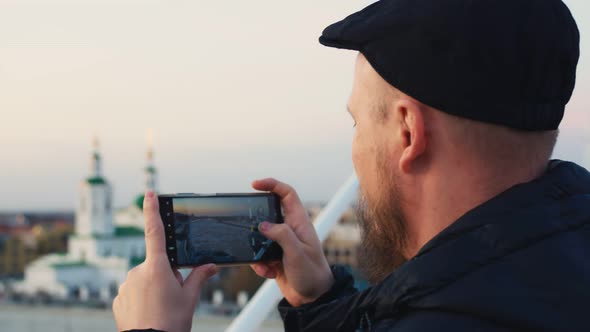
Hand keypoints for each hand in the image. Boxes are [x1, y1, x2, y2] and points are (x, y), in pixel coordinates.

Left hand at [113, 191, 216, 331]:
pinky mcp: (118, 299)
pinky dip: (141, 299)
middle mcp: (137, 272)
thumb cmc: (170, 323)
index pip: (154, 232)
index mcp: (157, 267)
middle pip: (156, 264)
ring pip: (144, 280)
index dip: (152, 210)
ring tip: (160, 309)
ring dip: (153, 288)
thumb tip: (211, 266)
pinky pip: (133, 293)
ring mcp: (125, 286)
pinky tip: (149, 313)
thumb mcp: (189, 299)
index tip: (148, 193)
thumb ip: (199, 277)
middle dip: (165, 275)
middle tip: (172, 297)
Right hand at [250, 178, 333, 306]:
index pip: (287, 194)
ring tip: (263, 261)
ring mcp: (282, 244)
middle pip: (269, 213)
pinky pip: (260, 255)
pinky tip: (269, 272)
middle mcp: (290, 230)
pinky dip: (260, 264)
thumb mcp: (297, 252)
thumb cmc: (312, 274)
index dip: (272, 185)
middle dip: (256, 219)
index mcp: (299, 222)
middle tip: (246, 223)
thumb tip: (263, 225)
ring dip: (256, 249)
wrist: (313, 299)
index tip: (255, 185)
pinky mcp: (276, 257)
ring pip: (260, 236)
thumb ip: (281, 235)